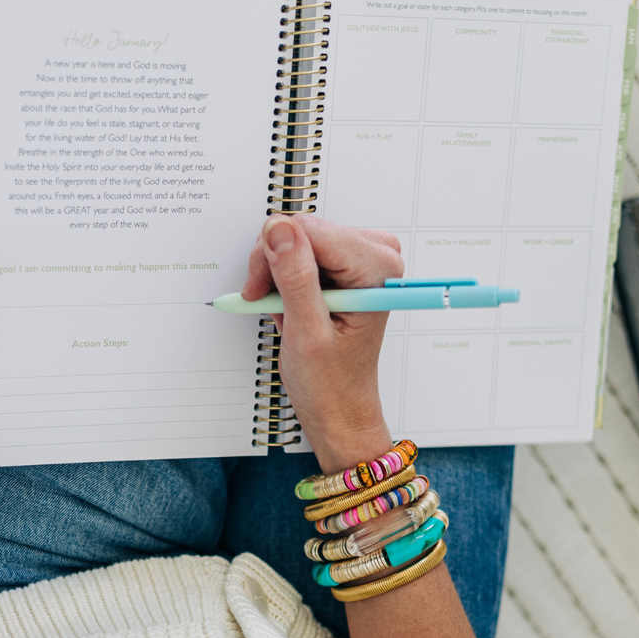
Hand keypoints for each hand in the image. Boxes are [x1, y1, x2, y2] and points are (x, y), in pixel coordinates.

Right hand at [242, 215, 402, 472]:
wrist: (339, 408)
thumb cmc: (332, 383)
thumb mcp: (307, 333)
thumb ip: (295, 278)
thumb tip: (280, 230)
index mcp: (378, 270)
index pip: (311, 230)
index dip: (275, 256)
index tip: (260, 288)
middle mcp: (375, 257)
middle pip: (303, 229)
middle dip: (275, 265)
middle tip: (266, 301)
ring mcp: (359, 260)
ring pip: (296, 238)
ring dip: (277, 275)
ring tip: (284, 311)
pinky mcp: (344, 266)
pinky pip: (300, 253)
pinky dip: (284, 280)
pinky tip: (290, 306)